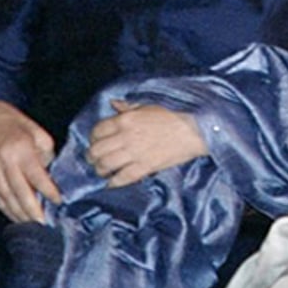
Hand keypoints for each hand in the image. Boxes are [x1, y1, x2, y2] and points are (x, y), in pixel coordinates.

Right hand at [0, 100, 61, 223]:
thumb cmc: (12, 123)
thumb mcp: (36, 130)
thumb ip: (46, 152)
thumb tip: (51, 172)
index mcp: (20, 148)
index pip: (36, 175)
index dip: (48, 190)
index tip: (58, 201)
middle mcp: (4, 161)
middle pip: (20, 192)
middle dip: (33, 210)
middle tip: (44, 223)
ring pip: (6, 198)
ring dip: (20, 214)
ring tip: (32, 224)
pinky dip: (6, 209)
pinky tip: (15, 216)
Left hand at [87, 100, 206, 187]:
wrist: (194, 129)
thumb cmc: (174, 113)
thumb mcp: (149, 104)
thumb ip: (129, 106)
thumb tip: (114, 104)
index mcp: (126, 119)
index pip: (98, 130)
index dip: (93, 138)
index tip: (95, 142)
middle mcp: (126, 136)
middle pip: (97, 149)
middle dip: (92, 156)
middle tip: (94, 159)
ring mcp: (134, 153)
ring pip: (106, 164)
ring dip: (100, 169)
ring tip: (102, 171)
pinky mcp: (145, 167)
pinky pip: (123, 177)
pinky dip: (114, 182)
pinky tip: (111, 183)